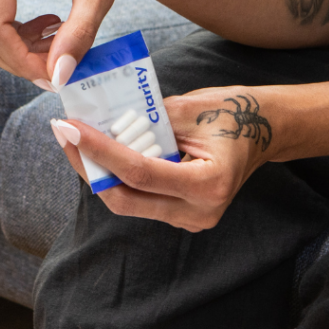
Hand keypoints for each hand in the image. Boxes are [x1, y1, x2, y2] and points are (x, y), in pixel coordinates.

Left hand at [51, 88, 274, 230]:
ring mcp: (190, 219)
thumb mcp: (189, 108)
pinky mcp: (181, 216)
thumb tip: (98, 122)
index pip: (139, 173)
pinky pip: (139, 199)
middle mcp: (199, 212)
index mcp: (209, 184)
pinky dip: (117, 176)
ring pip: (128, 201)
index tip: (69, 127)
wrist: (265, 130)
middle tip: (64, 132)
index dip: (99, 151)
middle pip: (125, 198)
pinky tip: (100, 152)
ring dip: (99, 172)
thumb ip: (146, 121)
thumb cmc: (232, 113)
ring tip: (76, 138)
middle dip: (89, 166)